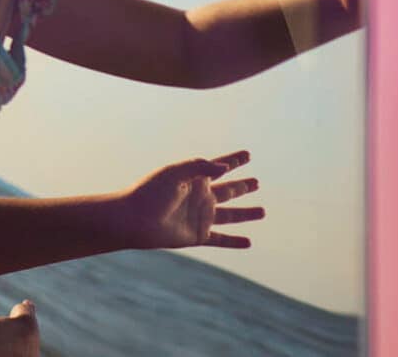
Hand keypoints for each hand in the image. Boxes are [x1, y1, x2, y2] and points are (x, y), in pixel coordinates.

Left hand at [115, 150, 263, 248]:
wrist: (134, 219)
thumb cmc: (150, 192)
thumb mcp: (175, 173)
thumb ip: (199, 167)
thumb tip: (224, 167)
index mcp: (194, 179)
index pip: (218, 167)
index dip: (234, 161)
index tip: (248, 155)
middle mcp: (199, 197)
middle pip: (228, 191)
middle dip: (242, 186)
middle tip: (257, 182)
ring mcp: (200, 217)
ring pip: (230, 216)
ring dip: (246, 214)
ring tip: (263, 211)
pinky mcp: (198, 235)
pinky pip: (221, 239)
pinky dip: (234, 242)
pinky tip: (248, 242)